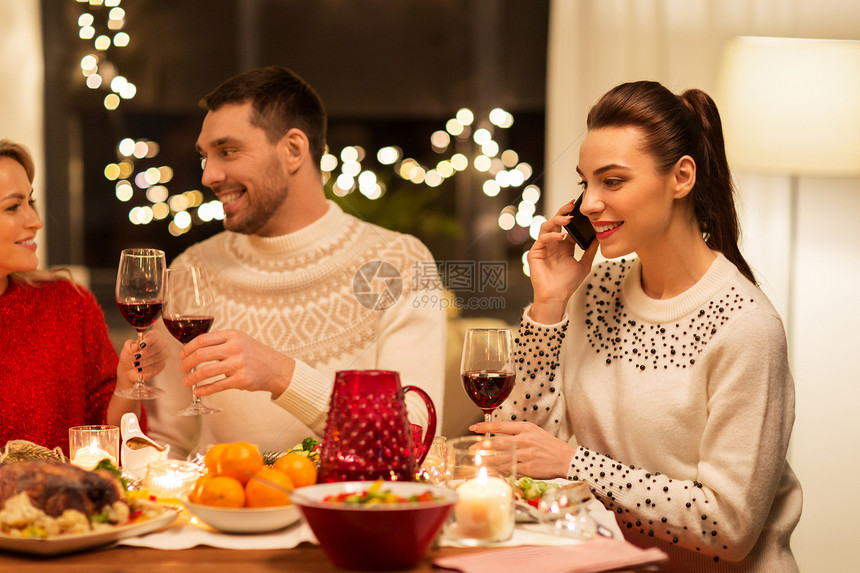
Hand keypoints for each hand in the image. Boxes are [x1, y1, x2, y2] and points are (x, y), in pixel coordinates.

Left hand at [117, 330, 167, 388]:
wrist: (129, 368)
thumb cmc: (130, 354)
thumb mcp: (127, 348)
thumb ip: (131, 346)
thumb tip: (135, 346)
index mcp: (153, 336)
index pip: (154, 336)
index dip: (148, 341)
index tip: (140, 346)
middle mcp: (161, 344)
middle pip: (157, 347)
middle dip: (146, 353)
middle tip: (136, 357)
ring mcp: (163, 355)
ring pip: (156, 358)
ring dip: (145, 362)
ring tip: (135, 365)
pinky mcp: (161, 365)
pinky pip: (156, 367)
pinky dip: (147, 369)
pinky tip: (139, 370)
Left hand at [178, 329, 295, 397]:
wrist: (277, 369)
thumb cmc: (256, 355)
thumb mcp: (240, 341)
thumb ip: (221, 342)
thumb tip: (195, 350)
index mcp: (232, 335)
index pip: (203, 339)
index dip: (188, 348)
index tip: (181, 355)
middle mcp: (235, 348)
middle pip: (201, 354)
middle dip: (187, 363)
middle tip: (182, 369)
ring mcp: (238, 364)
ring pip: (206, 371)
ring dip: (192, 378)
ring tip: (186, 382)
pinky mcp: (241, 380)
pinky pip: (217, 385)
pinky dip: (204, 389)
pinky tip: (198, 391)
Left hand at [470, 420, 576, 478]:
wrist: (567, 459)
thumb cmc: (550, 446)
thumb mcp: (535, 432)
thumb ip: (518, 433)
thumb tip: (498, 437)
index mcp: (526, 428)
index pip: (500, 426)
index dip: (484, 427)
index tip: (473, 428)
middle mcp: (524, 440)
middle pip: (497, 442)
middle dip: (481, 446)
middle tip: (471, 449)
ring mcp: (526, 454)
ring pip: (500, 458)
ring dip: (486, 461)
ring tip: (476, 462)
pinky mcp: (528, 468)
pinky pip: (509, 469)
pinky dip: (498, 471)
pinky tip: (491, 472)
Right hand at [527, 200, 597, 322]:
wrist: (557, 297)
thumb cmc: (568, 283)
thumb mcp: (584, 265)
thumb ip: (590, 251)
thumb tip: (599, 238)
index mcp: (563, 246)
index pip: (567, 227)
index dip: (572, 216)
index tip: (581, 207)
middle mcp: (552, 244)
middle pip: (555, 223)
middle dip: (563, 212)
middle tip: (572, 205)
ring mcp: (543, 248)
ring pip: (546, 227)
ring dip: (556, 221)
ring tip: (568, 219)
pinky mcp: (535, 253)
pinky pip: (542, 239)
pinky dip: (552, 236)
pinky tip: (562, 237)